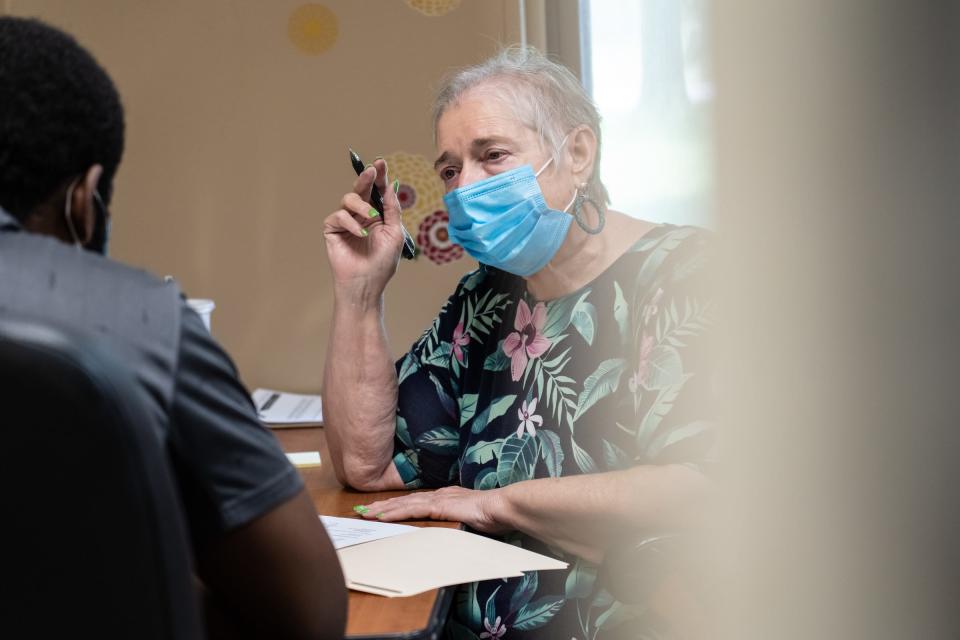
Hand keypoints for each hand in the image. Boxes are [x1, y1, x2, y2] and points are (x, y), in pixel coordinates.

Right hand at [323, 158, 403, 301]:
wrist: (367, 283)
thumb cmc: (383, 263)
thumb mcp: (395, 233)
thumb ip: (393, 209)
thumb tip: (392, 184)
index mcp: (378, 215)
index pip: (378, 192)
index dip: (379, 177)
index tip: (381, 163)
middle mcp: (361, 215)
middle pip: (362, 189)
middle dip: (366, 178)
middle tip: (371, 170)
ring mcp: (346, 222)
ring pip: (348, 199)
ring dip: (360, 204)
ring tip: (371, 217)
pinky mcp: (333, 229)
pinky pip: (338, 215)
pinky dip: (351, 222)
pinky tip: (361, 233)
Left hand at [355, 486, 511, 534]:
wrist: (503, 507)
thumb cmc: (494, 515)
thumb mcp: (471, 520)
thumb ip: (459, 522)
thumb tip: (454, 531)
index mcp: (447, 497)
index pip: (416, 502)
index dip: (397, 506)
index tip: (382, 511)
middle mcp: (440, 494)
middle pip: (405, 500)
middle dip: (383, 506)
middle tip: (364, 511)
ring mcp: (439, 498)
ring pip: (404, 503)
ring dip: (384, 509)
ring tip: (366, 514)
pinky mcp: (439, 505)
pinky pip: (412, 509)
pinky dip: (395, 513)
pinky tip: (382, 517)